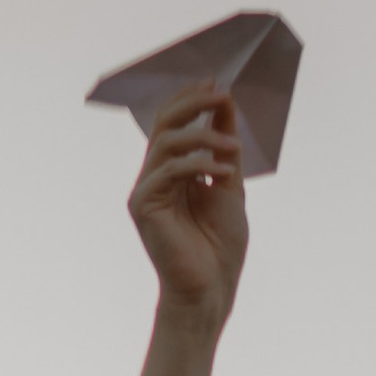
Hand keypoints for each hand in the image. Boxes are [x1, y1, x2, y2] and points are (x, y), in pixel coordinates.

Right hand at [128, 83, 248, 327]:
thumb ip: (224, 148)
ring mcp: (146, 190)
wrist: (211, 290)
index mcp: (171, 171)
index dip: (193, 100)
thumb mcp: (229, 186)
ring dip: (203, 136)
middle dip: (194, 104)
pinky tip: (222, 169)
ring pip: (166, 142)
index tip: (219, 84)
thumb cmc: (220, 247)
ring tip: (233, 147)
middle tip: (222, 94)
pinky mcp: (143, 205)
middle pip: (165, 123)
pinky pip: (168, 170)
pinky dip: (198, 164)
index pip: (174, 123)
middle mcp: (154, 176)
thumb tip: (225, 104)